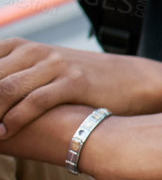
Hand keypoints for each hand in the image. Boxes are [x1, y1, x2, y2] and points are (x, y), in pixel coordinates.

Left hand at [0, 39, 161, 136]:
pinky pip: (34, 101)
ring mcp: (53, 64)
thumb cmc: (82, 81)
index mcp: (19, 47)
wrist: (131, 80)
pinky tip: (4, 133)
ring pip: (5, 88)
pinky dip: (13, 119)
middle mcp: (33, 51)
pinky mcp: (72, 81)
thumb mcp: (42, 70)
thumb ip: (12, 77)